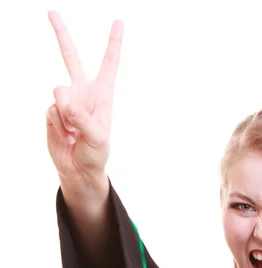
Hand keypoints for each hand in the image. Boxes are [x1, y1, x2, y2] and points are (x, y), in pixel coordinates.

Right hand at [46, 11, 123, 186]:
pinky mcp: (52, 110)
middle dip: (61, 35)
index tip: (119, 22)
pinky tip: (66, 135)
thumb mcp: (98, 138)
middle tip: (52, 11)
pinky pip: (51, 109)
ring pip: (59, 93)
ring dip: (67, 116)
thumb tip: (65, 101)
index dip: (113, 44)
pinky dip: (58, 124)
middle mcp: (83, 92)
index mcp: (103, 94)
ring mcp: (66, 100)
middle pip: (70, 58)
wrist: (78, 168)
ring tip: (76, 133)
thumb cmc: (96, 153)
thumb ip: (83, 119)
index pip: (108, 64)